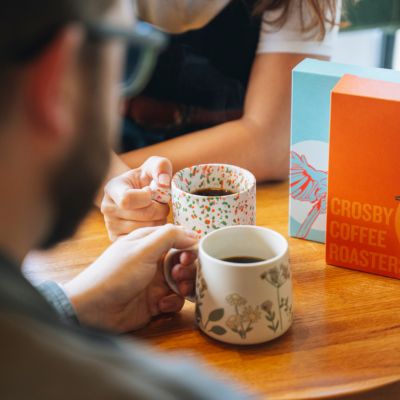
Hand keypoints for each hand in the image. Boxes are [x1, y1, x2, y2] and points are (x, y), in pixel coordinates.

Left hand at [64, 224, 197, 331]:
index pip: (178, 238)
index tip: (189, 255)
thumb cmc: (115, 274)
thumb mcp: (143, 249)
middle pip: (184, 261)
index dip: (189, 246)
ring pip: (183, 282)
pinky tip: (161, 305)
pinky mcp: (155, 302)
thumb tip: (193, 234)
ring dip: (185, 286)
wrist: (93, 310)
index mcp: (149, 243)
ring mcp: (155, 282)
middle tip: (180, 274)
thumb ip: (169, 236)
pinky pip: (175, 300)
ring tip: (178, 289)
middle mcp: (154, 261)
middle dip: (188, 268)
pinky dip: (173, 303)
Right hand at [101, 156, 171, 240]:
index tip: (151, 192)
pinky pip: (143, 240)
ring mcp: (111, 226)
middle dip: (160, 209)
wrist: (134, 192)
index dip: (147, 197)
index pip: (127, 199)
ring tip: (156, 213)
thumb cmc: (145, 178)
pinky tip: (153, 223)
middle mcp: (107, 208)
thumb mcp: (153, 166)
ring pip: (146, 229)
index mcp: (113, 188)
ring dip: (160, 221)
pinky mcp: (118, 239)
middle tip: (162, 204)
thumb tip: (164, 184)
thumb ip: (161, 166)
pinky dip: (154, 233)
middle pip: (143, 215)